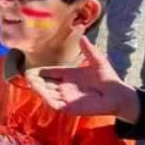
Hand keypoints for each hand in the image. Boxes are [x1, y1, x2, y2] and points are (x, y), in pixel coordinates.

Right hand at [25, 36, 140, 122]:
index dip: (41, 72)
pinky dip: (46, 98)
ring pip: (47, 94)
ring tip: (30, 82)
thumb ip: (88, 50)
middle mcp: (66, 88)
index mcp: (70, 76)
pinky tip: (40, 92)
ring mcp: (67, 98)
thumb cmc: (109, 79)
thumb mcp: (97, 61)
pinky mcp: (69, 108)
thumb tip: (82, 36)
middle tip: (26, 76)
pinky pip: (54, 104)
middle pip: (46, 84)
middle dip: (36, 81)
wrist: (118, 95)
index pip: (51, 73)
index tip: (30, 69)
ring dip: (38, 89)